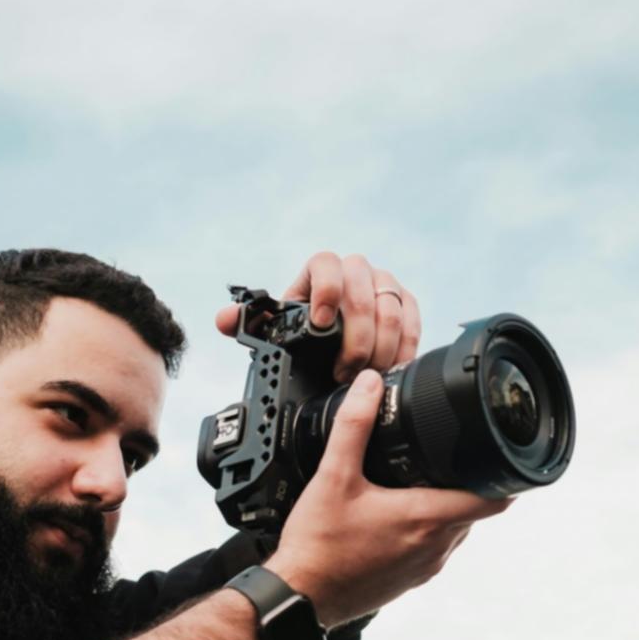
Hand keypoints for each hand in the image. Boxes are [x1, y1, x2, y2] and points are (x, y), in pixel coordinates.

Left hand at [216, 252, 421, 382]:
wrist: (336, 341)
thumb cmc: (304, 332)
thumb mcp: (276, 329)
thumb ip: (250, 323)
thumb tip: (224, 320)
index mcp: (321, 269)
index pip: (326, 263)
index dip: (326, 290)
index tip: (321, 324)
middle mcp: (356, 270)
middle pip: (364, 293)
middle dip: (356, 337)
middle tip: (343, 371)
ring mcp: (384, 284)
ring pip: (392, 309)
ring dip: (380, 347)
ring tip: (365, 376)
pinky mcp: (406, 303)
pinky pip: (413, 320)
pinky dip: (404, 348)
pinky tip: (391, 369)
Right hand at [263, 369, 512, 627]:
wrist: (300, 597)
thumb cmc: (318, 546)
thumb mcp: (333, 476)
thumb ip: (353, 425)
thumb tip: (369, 386)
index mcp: (426, 519)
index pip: (493, 501)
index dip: (505, 477)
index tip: (500, 455)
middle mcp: (434, 547)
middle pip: (474, 511)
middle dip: (467, 484)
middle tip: (451, 457)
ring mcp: (424, 568)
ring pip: (454, 530)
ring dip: (446, 507)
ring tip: (421, 482)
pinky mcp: (409, 581)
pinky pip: (433, 549)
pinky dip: (427, 529)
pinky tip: (397, 515)